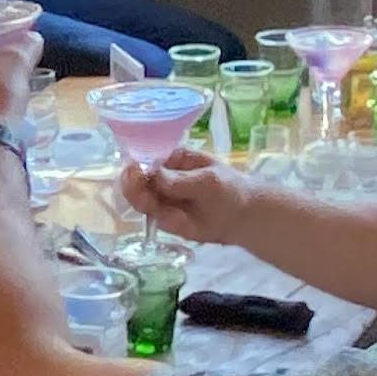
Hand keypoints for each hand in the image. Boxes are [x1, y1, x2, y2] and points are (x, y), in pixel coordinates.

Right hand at [121, 150, 248, 246]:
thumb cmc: (229, 189)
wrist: (244, 217)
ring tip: (149, 201)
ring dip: (139, 199)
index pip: (146, 157)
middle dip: (133, 184)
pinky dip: (154, 215)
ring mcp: (161, 197)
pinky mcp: (164, 218)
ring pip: (139, 198)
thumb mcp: (208, 180)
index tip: (132, 169)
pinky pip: (151, 216)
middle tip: (136, 186)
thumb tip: (150, 173)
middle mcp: (161, 176)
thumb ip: (179, 180)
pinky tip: (165, 214)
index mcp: (171, 158)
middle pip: (136, 178)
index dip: (136, 162)